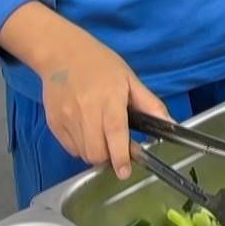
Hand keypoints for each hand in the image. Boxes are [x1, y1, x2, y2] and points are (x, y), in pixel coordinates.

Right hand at [30, 18, 169, 179]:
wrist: (62, 54)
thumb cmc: (101, 64)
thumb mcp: (130, 79)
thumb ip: (149, 104)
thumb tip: (171, 124)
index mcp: (109, 99)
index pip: (115, 133)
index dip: (120, 155)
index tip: (125, 171)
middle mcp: (86, 112)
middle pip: (96, 152)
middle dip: (109, 157)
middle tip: (117, 149)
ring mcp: (67, 119)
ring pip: (83, 153)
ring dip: (96, 153)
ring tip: (102, 136)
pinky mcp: (54, 124)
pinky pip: (70, 148)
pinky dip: (81, 147)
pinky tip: (88, 131)